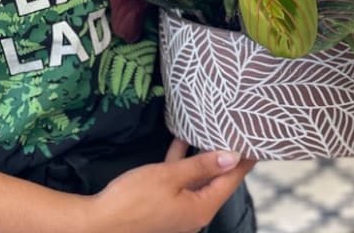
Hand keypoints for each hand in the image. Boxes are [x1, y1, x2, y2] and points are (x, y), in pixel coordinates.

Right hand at [83, 139, 254, 232]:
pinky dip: (182, 163)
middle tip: (235, 130)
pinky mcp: (164, 206)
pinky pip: (180, 182)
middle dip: (225, 155)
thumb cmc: (134, 199)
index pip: (231, 180)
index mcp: (201, 209)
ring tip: (211, 129)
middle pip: (217, 180)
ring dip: (202, 156)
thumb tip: (233, 156)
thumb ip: (202, 166)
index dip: (244, 159)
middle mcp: (195, 213)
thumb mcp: (170, 177)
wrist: (97, 224)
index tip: (256, 140)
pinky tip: (180, 139)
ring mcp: (179, 211)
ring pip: (198, 179)